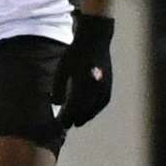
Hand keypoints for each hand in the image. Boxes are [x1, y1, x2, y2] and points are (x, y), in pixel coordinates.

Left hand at [53, 13, 113, 127]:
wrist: (95, 39)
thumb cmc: (75, 54)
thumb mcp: (62, 69)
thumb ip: (59, 88)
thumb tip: (56, 104)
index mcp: (84, 84)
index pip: (74, 107)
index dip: (66, 117)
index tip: (58, 124)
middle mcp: (97, 87)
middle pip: (85, 109)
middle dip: (75, 118)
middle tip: (65, 126)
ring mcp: (105, 86)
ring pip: (96, 107)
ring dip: (86, 115)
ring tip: (78, 122)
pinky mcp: (109, 83)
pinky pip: (102, 101)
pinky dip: (95, 108)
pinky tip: (88, 110)